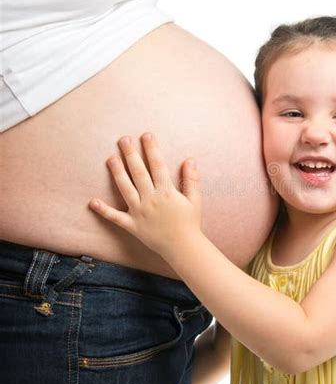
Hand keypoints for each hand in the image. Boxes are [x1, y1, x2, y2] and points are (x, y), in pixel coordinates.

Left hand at [89, 133, 201, 258]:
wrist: (183, 248)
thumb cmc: (190, 223)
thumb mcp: (195, 200)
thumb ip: (191, 179)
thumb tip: (190, 159)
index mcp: (167, 192)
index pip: (158, 166)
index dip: (151, 149)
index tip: (146, 135)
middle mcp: (151, 200)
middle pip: (139, 173)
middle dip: (131, 155)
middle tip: (123, 139)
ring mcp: (139, 212)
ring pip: (126, 189)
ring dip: (117, 173)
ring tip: (110, 158)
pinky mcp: (132, 225)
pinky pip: (115, 217)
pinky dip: (103, 210)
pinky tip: (92, 201)